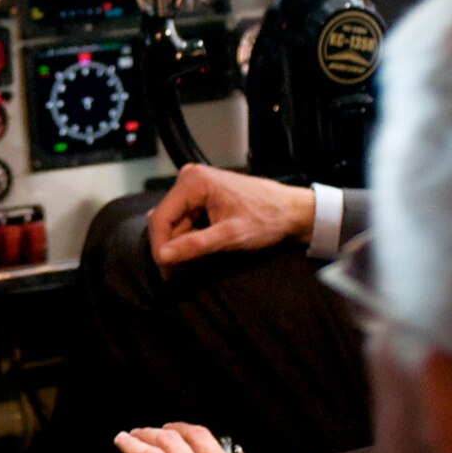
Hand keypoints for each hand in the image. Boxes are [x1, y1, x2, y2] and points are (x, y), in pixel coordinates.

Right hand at [146, 165, 314, 272]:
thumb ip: (194, 245)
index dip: (159, 247)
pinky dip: (190, 237)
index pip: (161, 217)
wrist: (292, 211)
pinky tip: (202, 248)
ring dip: (181, 244)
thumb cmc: (266, 219)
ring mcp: (195, 185)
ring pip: (175, 221)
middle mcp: (190, 178)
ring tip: (195, 262)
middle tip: (177, 274)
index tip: (166, 272)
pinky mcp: (202, 194)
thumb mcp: (229, 236)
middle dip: (171, 247)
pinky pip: (186, 219)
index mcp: (194, 182)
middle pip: (166, 219)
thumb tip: (163, 256)